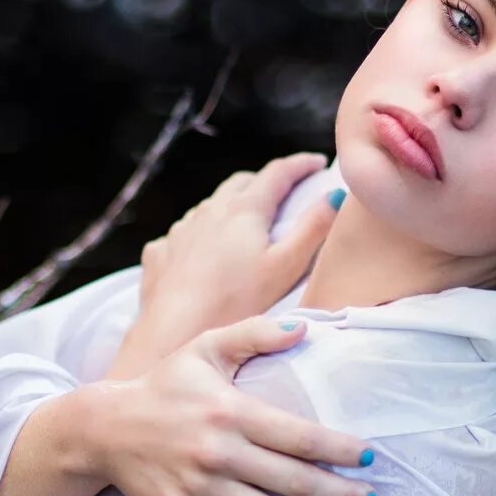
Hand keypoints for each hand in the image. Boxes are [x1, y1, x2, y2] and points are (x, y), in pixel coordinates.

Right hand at [85, 315, 375, 495]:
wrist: (104, 428)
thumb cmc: (165, 386)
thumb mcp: (206, 349)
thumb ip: (255, 335)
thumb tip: (304, 328)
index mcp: (230, 412)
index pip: (299, 437)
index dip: (340, 450)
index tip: (369, 459)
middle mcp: (218, 453)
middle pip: (293, 481)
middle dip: (338, 494)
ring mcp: (199, 488)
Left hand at [111, 153, 338, 380]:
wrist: (173, 333)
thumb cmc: (235, 304)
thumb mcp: (286, 267)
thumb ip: (313, 229)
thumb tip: (335, 195)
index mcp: (244, 210)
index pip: (277, 173)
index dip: (300, 165)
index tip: (316, 163)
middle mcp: (209, 211)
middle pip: (241, 183)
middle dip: (264, 183)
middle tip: (283, 194)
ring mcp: (181, 230)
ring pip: (210, 206)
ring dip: (230, 207)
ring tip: (245, 226)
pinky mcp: (160, 252)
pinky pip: (183, 233)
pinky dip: (200, 234)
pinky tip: (204, 252)